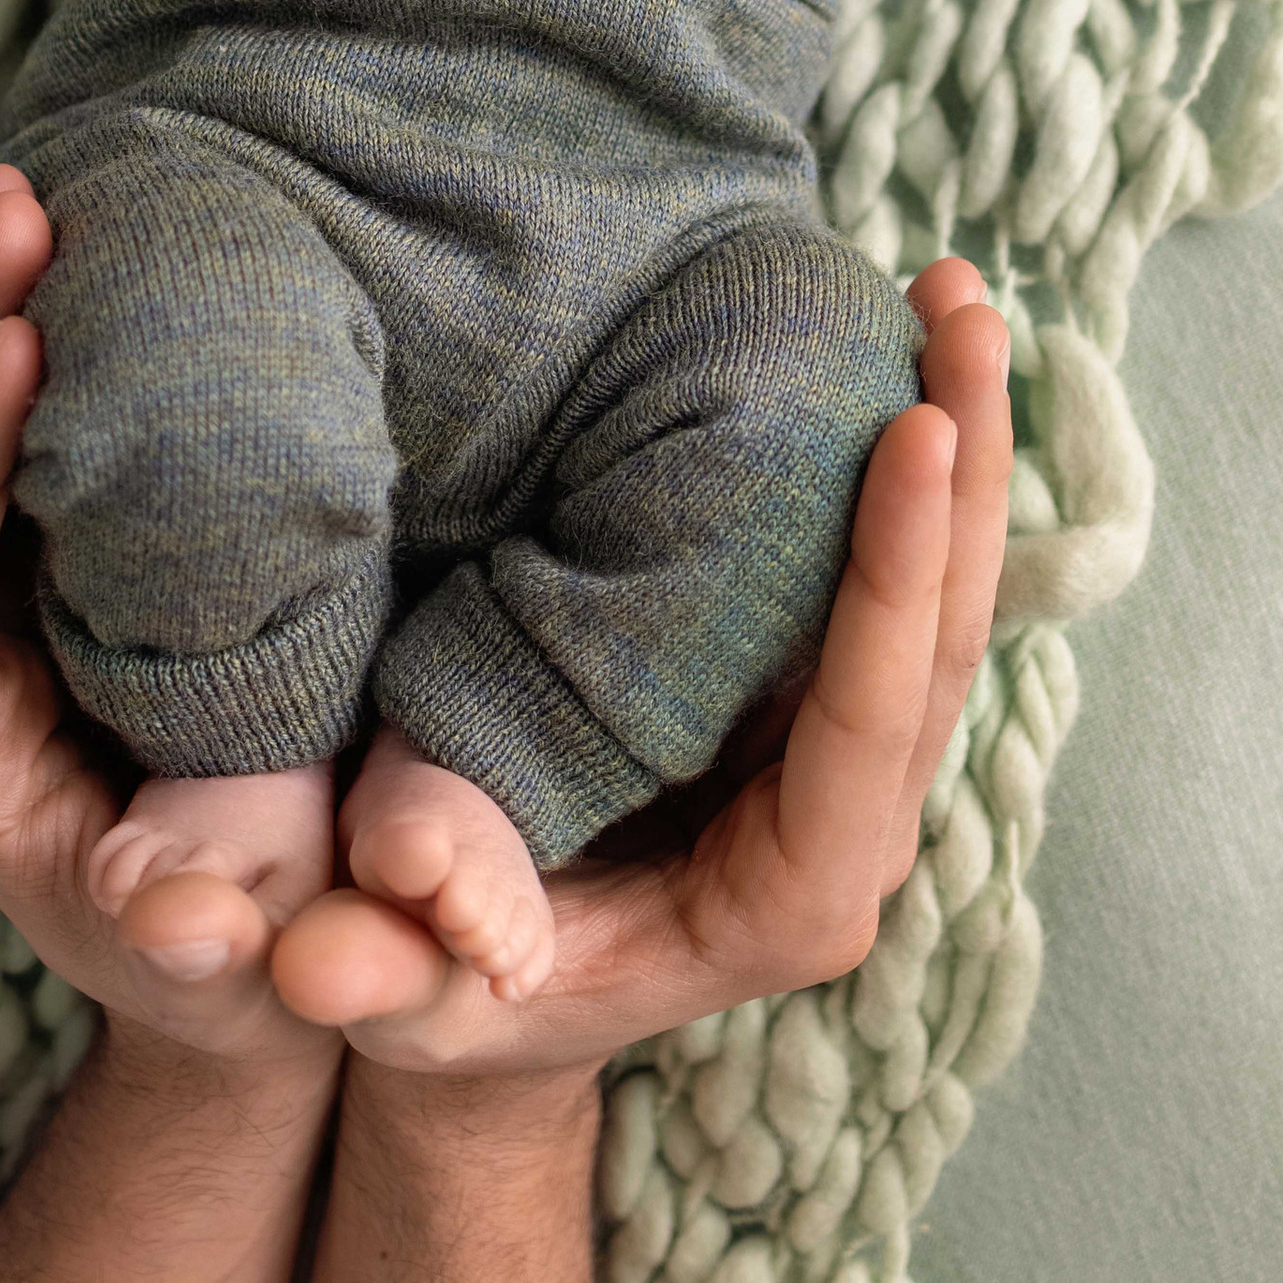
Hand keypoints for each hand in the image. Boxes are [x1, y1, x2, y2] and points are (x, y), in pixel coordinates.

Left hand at [0, 166, 336, 1064]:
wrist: (243, 969)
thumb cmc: (243, 969)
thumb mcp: (236, 964)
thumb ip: (204, 930)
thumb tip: (176, 913)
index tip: (21, 346)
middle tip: (14, 203)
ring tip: (25, 188)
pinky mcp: (32, 571)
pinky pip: (9, 437)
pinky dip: (30, 336)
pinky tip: (73, 243)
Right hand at [268, 258, 1014, 1074]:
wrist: (491, 994)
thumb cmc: (446, 990)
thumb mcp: (403, 992)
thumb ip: (375, 972)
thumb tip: (315, 961)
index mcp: (782, 898)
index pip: (867, 722)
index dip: (895, 577)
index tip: (915, 431)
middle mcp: (848, 829)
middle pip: (946, 630)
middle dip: (967, 462)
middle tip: (966, 302)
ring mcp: (850, 759)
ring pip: (947, 590)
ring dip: (965, 438)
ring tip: (956, 288)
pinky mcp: (827, 702)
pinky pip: (898, 575)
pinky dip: (921, 463)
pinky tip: (909, 345)